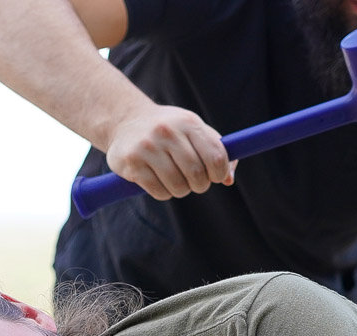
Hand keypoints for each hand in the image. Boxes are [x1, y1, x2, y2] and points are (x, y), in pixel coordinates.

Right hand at [105, 105, 236, 200]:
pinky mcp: (132, 163)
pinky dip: (164, 193)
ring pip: (178, 187)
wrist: (127, 121)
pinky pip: (159, 192)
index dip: (220, 173)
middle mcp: (167, 132)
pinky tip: (159, 181)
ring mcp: (147, 147)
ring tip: (175, 180)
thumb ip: (216, 150)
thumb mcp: (194, 130)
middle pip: (197, 174)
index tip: (216, 176)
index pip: (215, 156)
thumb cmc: (169, 130)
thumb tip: (229, 178)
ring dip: (181, 190)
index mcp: (188, 122)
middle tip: (195, 182)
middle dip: (200, 184)